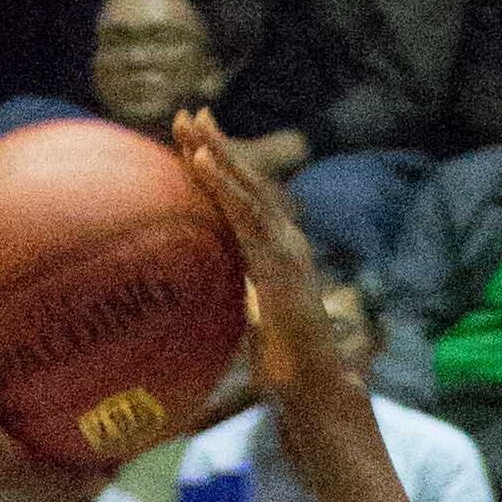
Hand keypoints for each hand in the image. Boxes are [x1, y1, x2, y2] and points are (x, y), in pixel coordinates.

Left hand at [174, 107, 341, 406]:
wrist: (315, 389)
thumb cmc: (284, 366)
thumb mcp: (250, 322)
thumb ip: (235, 300)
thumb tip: (206, 300)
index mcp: (274, 252)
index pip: (242, 201)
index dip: (219, 168)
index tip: (190, 139)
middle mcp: (284, 241)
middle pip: (246, 184)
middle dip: (216, 145)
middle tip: (186, 112)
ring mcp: (285, 250)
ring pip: (248, 192)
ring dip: (218, 155)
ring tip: (191, 126)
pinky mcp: (281, 264)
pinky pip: (245, 218)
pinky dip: (222, 187)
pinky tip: (201, 163)